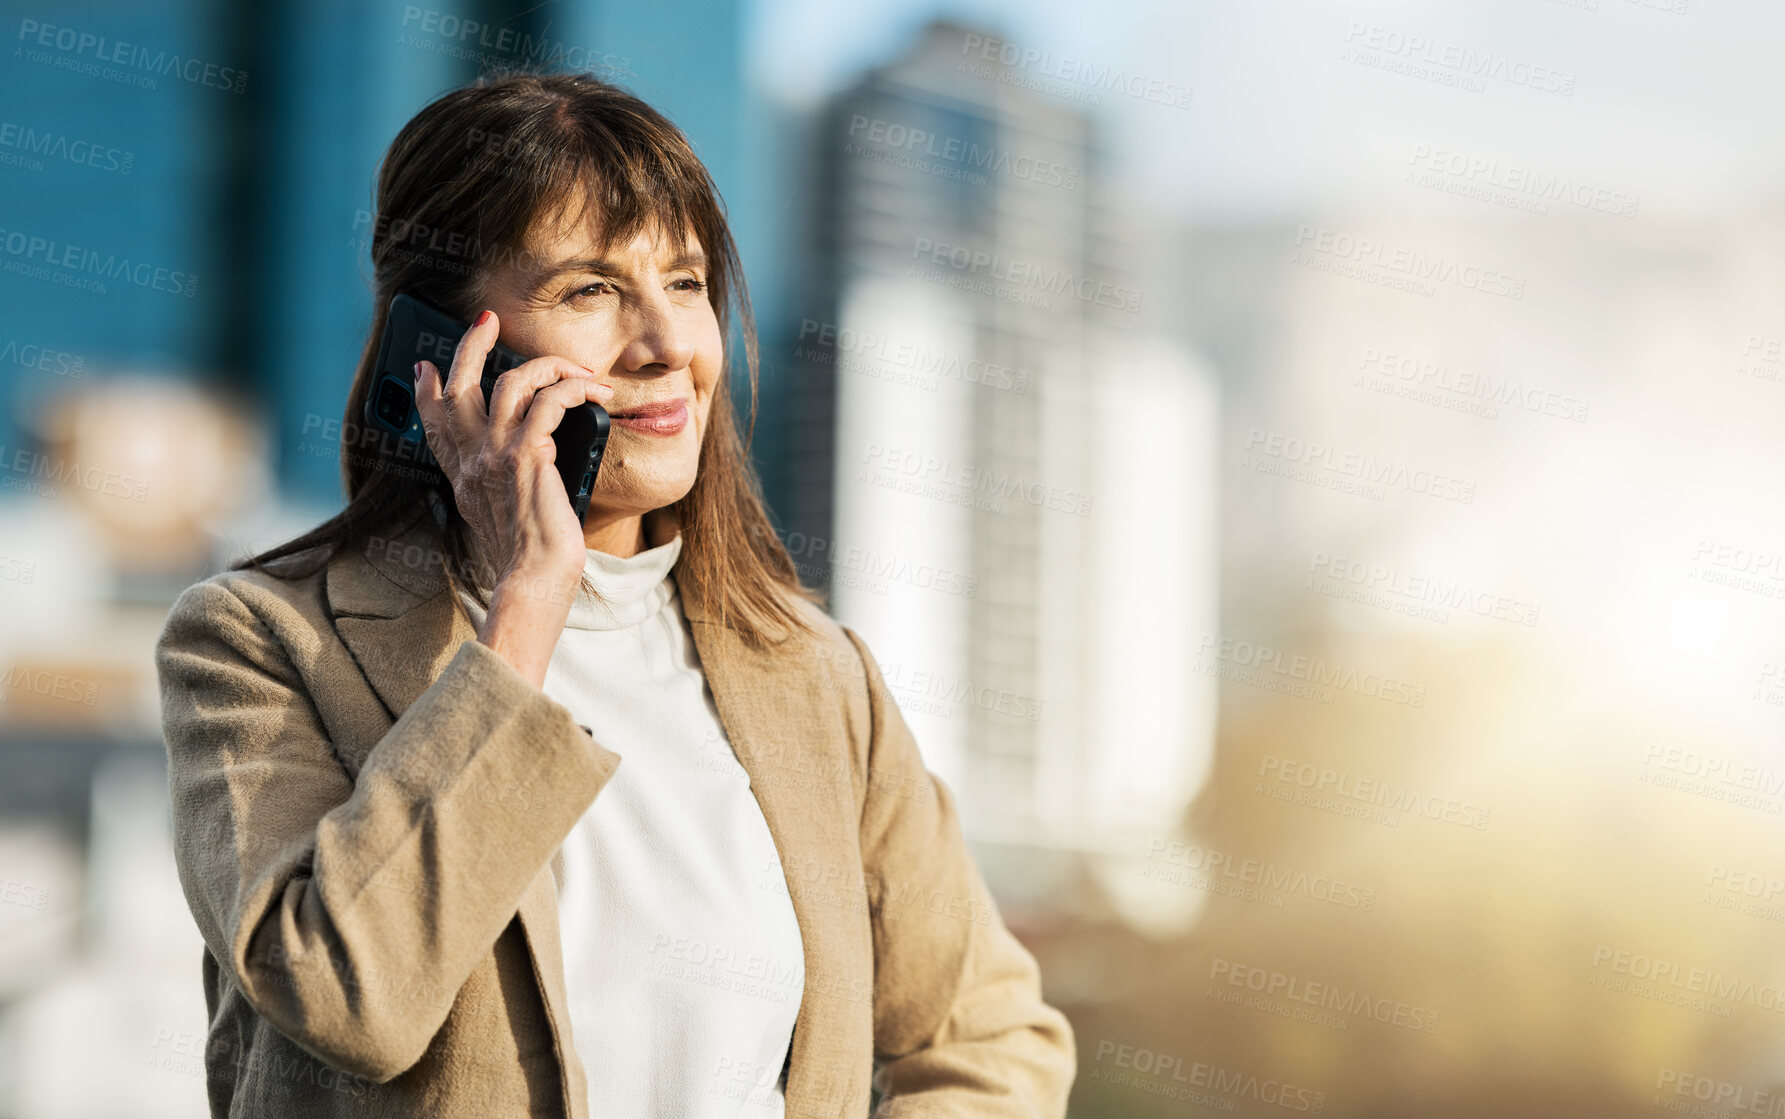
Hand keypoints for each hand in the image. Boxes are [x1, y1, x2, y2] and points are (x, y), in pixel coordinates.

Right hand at [413, 309, 614, 685]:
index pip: (435, 423)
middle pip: (460, 386)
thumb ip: (503, 486)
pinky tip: (593, 394)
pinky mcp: (526, 456)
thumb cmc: (530, 561)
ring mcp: (495, 456)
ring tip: (578, 370)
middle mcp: (472, 462)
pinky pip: (550, 402)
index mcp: (464, 477)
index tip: (427, 367)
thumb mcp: (504, 518)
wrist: (533, 583)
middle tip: (487, 321)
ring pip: (510, 382)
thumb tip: (533, 458)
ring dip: (548, 365)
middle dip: (472, 346)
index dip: (427, 391)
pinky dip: (574, 389)